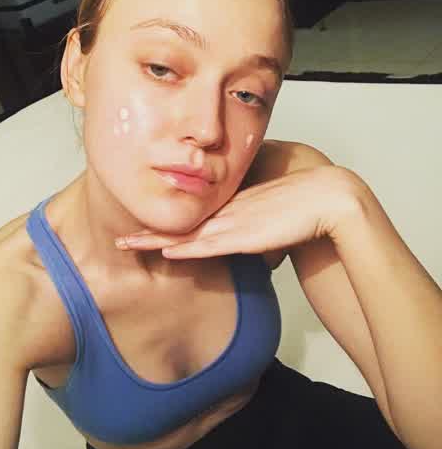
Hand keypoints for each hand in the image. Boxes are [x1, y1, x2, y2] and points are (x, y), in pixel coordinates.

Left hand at [115, 165, 359, 258]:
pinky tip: (166, 251)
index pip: (192, 219)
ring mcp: (234, 224)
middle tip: (121, 239)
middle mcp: (227, 214)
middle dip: (149, 232)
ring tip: (127, 245)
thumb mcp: (272, 219)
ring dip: (155, 241)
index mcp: (233, 208)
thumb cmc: (303, 207)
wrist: (326, 197)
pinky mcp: (246, 235)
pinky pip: (209, 244)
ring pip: (187, 235)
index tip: (145, 230)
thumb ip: (256, 230)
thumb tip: (252, 244)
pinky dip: (186, 248)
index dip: (166, 225)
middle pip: (181, 226)